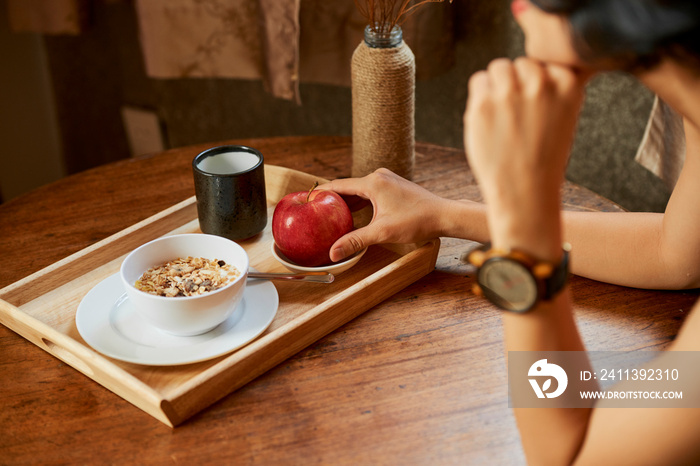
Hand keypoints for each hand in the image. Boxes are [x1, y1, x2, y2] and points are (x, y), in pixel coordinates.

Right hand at [323, 169, 447, 260]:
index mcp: (373, 183)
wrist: (444, 215)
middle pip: (347, 186)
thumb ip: (356, 241)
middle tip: (314, 210)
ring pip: (358, 190)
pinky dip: (359, 202)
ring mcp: (387, 180)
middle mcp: (378, 176)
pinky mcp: (393, 186)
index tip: (306, 199)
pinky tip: (353, 214)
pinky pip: (369, 191)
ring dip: (346, 201)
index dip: (321, 193)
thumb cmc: (417, 221)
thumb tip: (333, 252)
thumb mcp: (382, 232)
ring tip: (329, 214)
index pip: (338, 185)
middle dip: (331, 199)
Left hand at [464, 57, 586, 256]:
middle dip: (516, 83)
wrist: (525, 191)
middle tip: (517, 117)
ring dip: (496, 86)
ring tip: (502, 117)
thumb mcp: (564, 116)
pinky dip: (480, 97)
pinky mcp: (483, 103)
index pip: (545, 63)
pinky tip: (488, 121)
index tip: (538, 110)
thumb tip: (530, 61)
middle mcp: (541, 83)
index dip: (537, 85)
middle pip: (520, 63)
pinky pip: (478, 81)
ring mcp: (510, 92)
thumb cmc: (543, 156)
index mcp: (568, 84)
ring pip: (498, 67)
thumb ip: (553, 87)